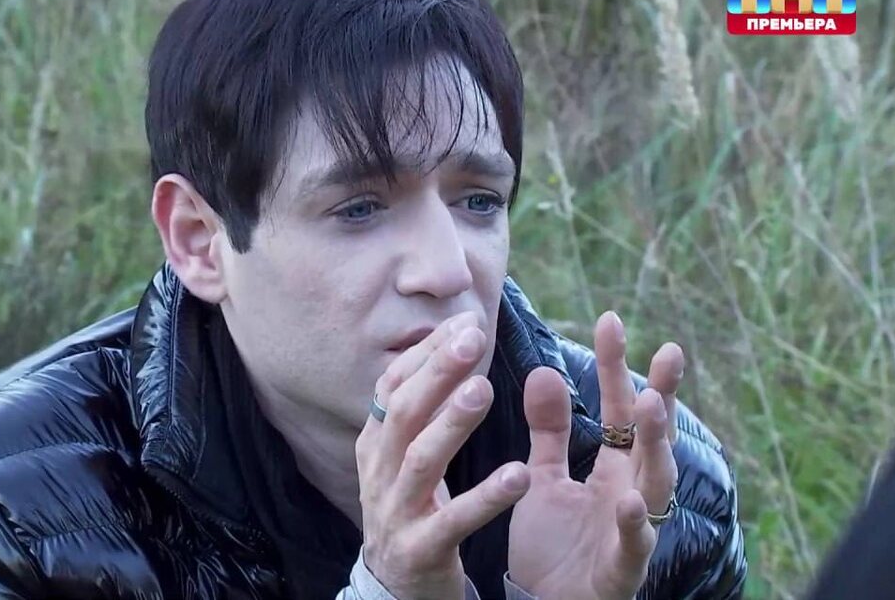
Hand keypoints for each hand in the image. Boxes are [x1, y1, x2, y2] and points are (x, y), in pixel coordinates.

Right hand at [355, 312, 531, 599]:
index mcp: (375, 444)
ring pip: (420, 461)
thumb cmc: (413, 511)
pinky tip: (519, 476)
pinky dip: (483, 498)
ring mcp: (394, 513)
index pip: (393, 386)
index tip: (465, 321)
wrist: (396, 591)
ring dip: (451, 424)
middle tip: (473, 337)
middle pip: (403, 413)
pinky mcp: (419, 551)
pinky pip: (451, 522)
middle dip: (436, 372)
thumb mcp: (408, 457)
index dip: (426, 353)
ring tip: (484, 390)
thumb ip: (426, 409)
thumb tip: (450, 344)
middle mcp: (378, 473)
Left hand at [507, 311, 682, 599]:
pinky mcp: (621, 570)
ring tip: (649, 405)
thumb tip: (545, 370)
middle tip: (669, 351)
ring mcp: (633, 531)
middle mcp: (633, 493)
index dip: (618, 367)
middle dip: (661, 396)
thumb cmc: (551, 546)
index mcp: (614, 470)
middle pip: (652, 439)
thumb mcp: (542, 477)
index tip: (611, 319)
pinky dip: (635, 523)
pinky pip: (634, 546)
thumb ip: (548, 431)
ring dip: (655, 445)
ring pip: (656, 484)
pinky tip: (629, 499)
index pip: (620, 410)